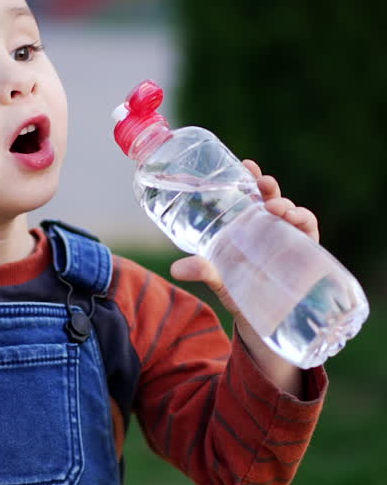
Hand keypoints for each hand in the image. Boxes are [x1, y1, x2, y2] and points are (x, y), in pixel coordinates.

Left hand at [169, 160, 318, 318]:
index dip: (249, 177)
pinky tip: (295, 220)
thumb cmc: (239, 290)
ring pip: (289, 210)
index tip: (246, 164)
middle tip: (261, 182)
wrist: (262, 320)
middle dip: (268, 186)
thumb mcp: (219, 279)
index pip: (249, 195)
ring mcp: (287, 236)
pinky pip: (308, 228)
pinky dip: (304, 220)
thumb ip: (202, 271)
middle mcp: (267, 226)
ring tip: (275, 208)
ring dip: (285, 204)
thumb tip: (176, 270)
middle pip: (270, 197)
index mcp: (246, 225)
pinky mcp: (304, 250)